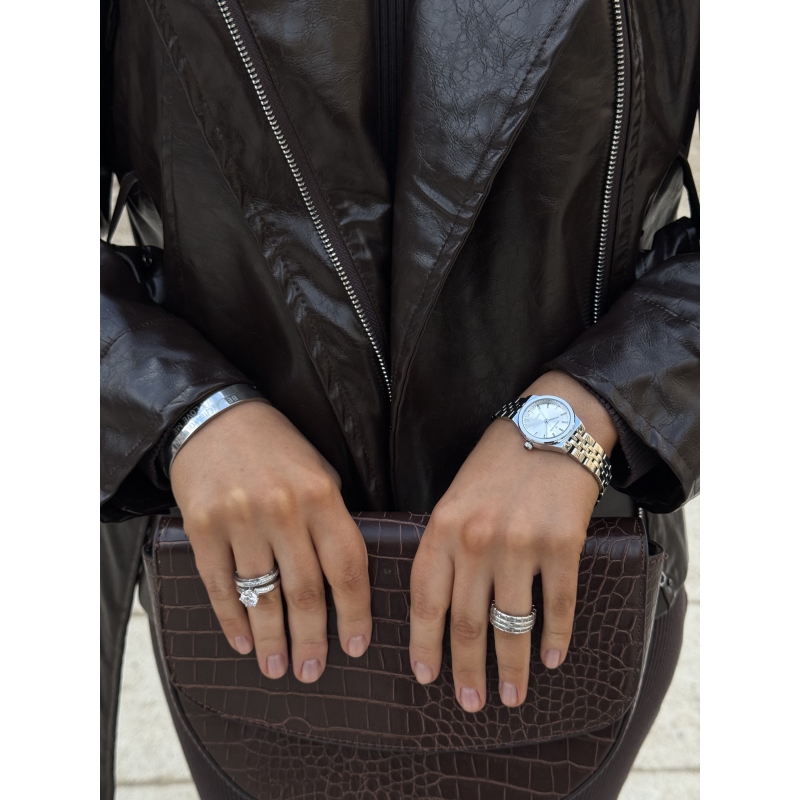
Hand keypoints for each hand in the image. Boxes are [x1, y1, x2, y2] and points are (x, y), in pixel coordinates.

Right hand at [170, 401, 371, 682]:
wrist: (216, 418)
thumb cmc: (278, 450)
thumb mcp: (320, 474)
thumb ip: (333, 522)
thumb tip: (347, 586)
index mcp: (321, 496)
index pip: (347, 568)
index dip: (355, 614)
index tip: (357, 647)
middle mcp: (283, 510)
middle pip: (305, 592)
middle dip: (311, 641)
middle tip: (312, 672)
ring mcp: (240, 519)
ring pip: (262, 596)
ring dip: (271, 640)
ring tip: (277, 668)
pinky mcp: (202, 527)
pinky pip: (220, 586)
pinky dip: (232, 620)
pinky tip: (243, 642)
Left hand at [408, 371, 617, 711]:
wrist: (550, 426)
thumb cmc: (497, 464)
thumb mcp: (455, 497)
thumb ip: (445, 545)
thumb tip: (441, 606)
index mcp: (443, 528)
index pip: (425, 600)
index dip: (424, 644)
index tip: (425, 677)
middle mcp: (477, 540)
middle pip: (466, 622)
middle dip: (466, 670)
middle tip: (470, 704)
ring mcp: (521, 544)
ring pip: (512, 624)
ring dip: (511, 667)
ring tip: (510, 696)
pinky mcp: (563, 545)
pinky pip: (557, 605)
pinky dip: (555, 638)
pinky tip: (553, 658)